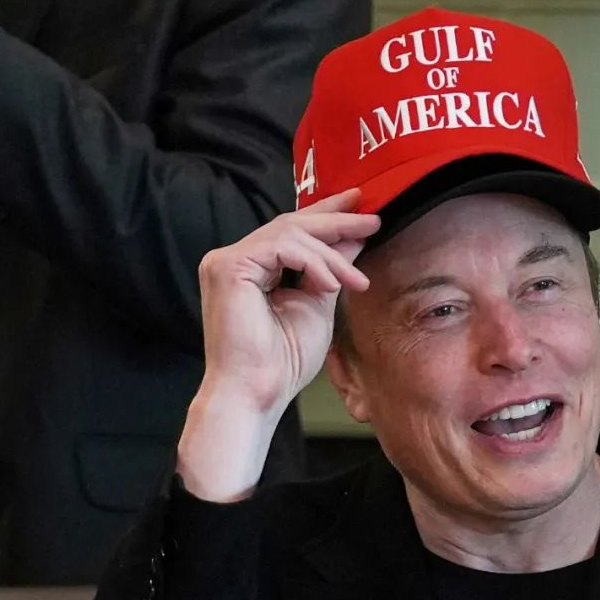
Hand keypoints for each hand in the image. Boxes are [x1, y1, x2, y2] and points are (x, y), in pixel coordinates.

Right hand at [178, 188, 379, 500]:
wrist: (257, 392)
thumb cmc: (283, 360)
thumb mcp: (319, 303)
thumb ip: (332, 268)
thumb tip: (355, 238)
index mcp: (254, 267)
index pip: (293, 231)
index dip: (329, 216)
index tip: (363, 207)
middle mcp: (236, 259)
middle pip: (291, 224)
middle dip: (336, 220)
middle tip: (372, 218)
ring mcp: (226, 261)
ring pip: (290, 233)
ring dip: (331, 254)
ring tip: (356, 281)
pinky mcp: (228, 267)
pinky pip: (281, 247)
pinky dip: (313, 263)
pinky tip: (331, 284)